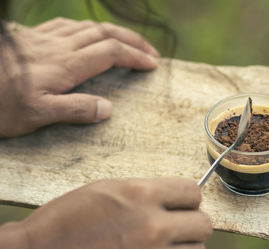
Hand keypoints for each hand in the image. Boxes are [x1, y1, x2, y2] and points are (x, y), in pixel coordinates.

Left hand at [0, 17, 158, 137]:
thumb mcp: (36, 115)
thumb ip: (74, 110)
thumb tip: (107, 108)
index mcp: (65, 66)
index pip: (110, 53)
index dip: (135, 56)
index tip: (152, 65)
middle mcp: (58, 47)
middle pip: (104, 33)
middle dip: (132, 40)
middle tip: (150, 51)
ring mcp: (42, 38)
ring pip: (86, 26)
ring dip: (112, 32)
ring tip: (126, 42)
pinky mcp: (28, 36)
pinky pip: (63, 24)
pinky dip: (84, 27)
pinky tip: (84, 32)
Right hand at [19, 177, 211, 248]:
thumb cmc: (68, 220)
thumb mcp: (110, 189)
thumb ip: (148, 192)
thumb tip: (173, 198)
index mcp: (142, 194)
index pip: (193, 191)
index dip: (189, 197)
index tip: (182, 202)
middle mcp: (153, 226)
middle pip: (204, 224)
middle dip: (192, 222)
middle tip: (177, 223)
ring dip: (186, 247)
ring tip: (166, 244)